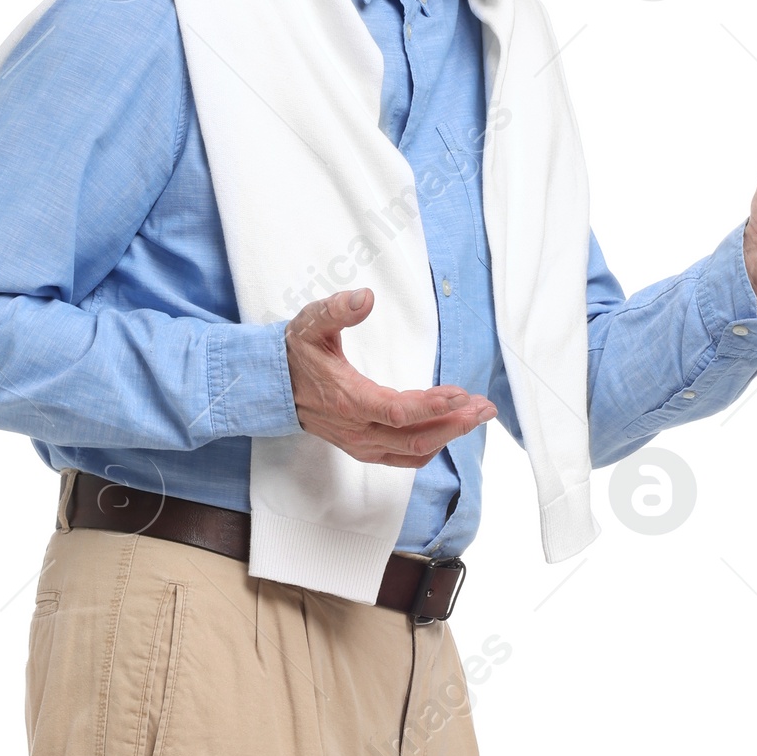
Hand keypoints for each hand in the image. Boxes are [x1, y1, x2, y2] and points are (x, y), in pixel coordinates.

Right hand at [285, 288, 495, 468]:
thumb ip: (337, 310)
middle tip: (484, 406)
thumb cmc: (294, 354)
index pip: (397, 412)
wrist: (271, 387)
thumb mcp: (311, 323)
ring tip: (477, 413)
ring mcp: (361, 444)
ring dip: (449, 435)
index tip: (461, 393)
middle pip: (415, 438)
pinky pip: (405, 457)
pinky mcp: (365, 448)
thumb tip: (365, 298)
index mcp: (347, 401)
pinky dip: (432, 445)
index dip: (432, 406)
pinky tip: (450, 428)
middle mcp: (357, 430)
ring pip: (413, 451)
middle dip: (454, 424)